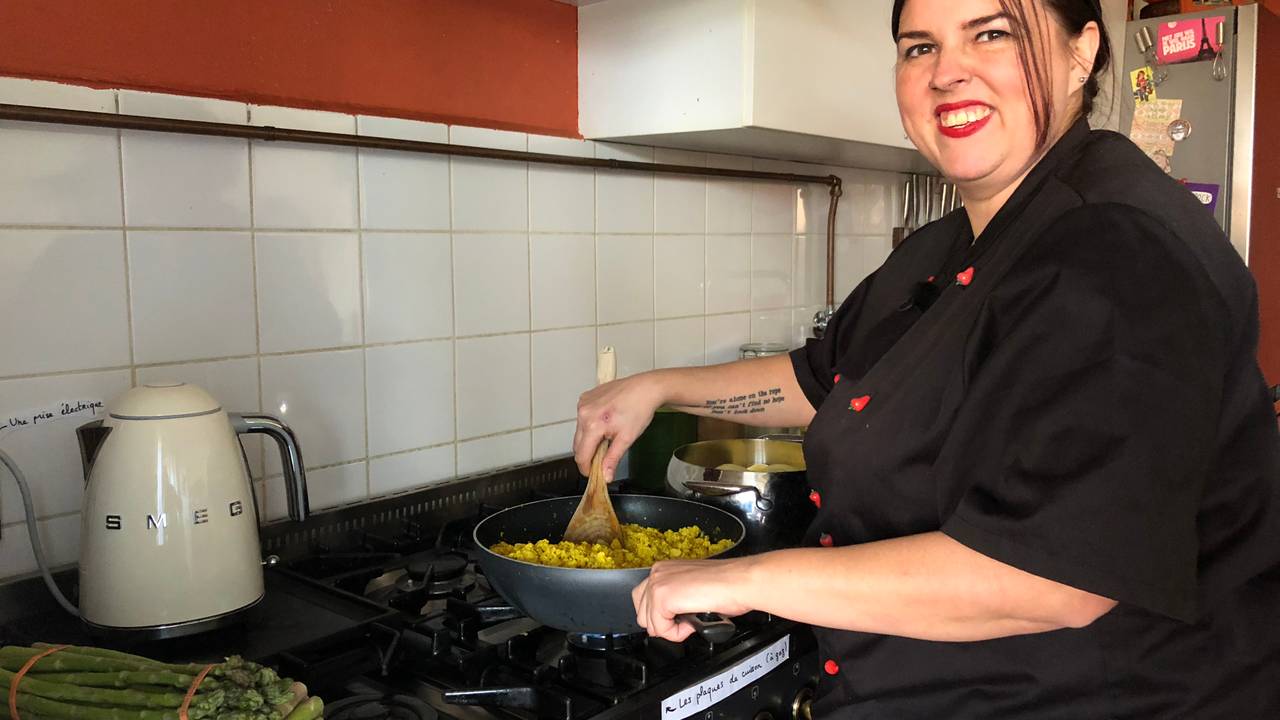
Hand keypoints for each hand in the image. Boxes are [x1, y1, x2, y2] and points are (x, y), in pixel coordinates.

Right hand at [573, 373, 664, 480]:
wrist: (645, 388)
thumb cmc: (639, 410)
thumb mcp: (626, 439)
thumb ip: (612, 459)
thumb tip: (605, 476)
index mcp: (592, 425)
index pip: (581, 455)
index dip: (587, 468)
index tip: (594, 473)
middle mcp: (583, 413)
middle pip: (578, 445)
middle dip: (588, 454)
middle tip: (603, 458)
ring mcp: (583, 404)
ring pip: (579, 432)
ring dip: (589, 439)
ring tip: (607, 437)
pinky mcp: (585, 398)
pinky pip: (582, 418)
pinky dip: (590, 425)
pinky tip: (605, 423)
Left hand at [631, 557, 756, 641]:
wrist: (740, 582)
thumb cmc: (727, 585)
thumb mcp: (691, 587)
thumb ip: (675, 597)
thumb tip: (670, 615)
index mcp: (663, 569)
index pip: (644, 600)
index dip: (662, 615)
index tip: (681, 615)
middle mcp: (657, 573)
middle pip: (642, 613)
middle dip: (663, 624)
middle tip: (686, 620)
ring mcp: (657, 585)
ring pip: (649, 624)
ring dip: (670, 629)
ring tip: (691, 621)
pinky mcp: (662, 598)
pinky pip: (660, 629)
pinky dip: (676, 634)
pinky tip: (692, 623)